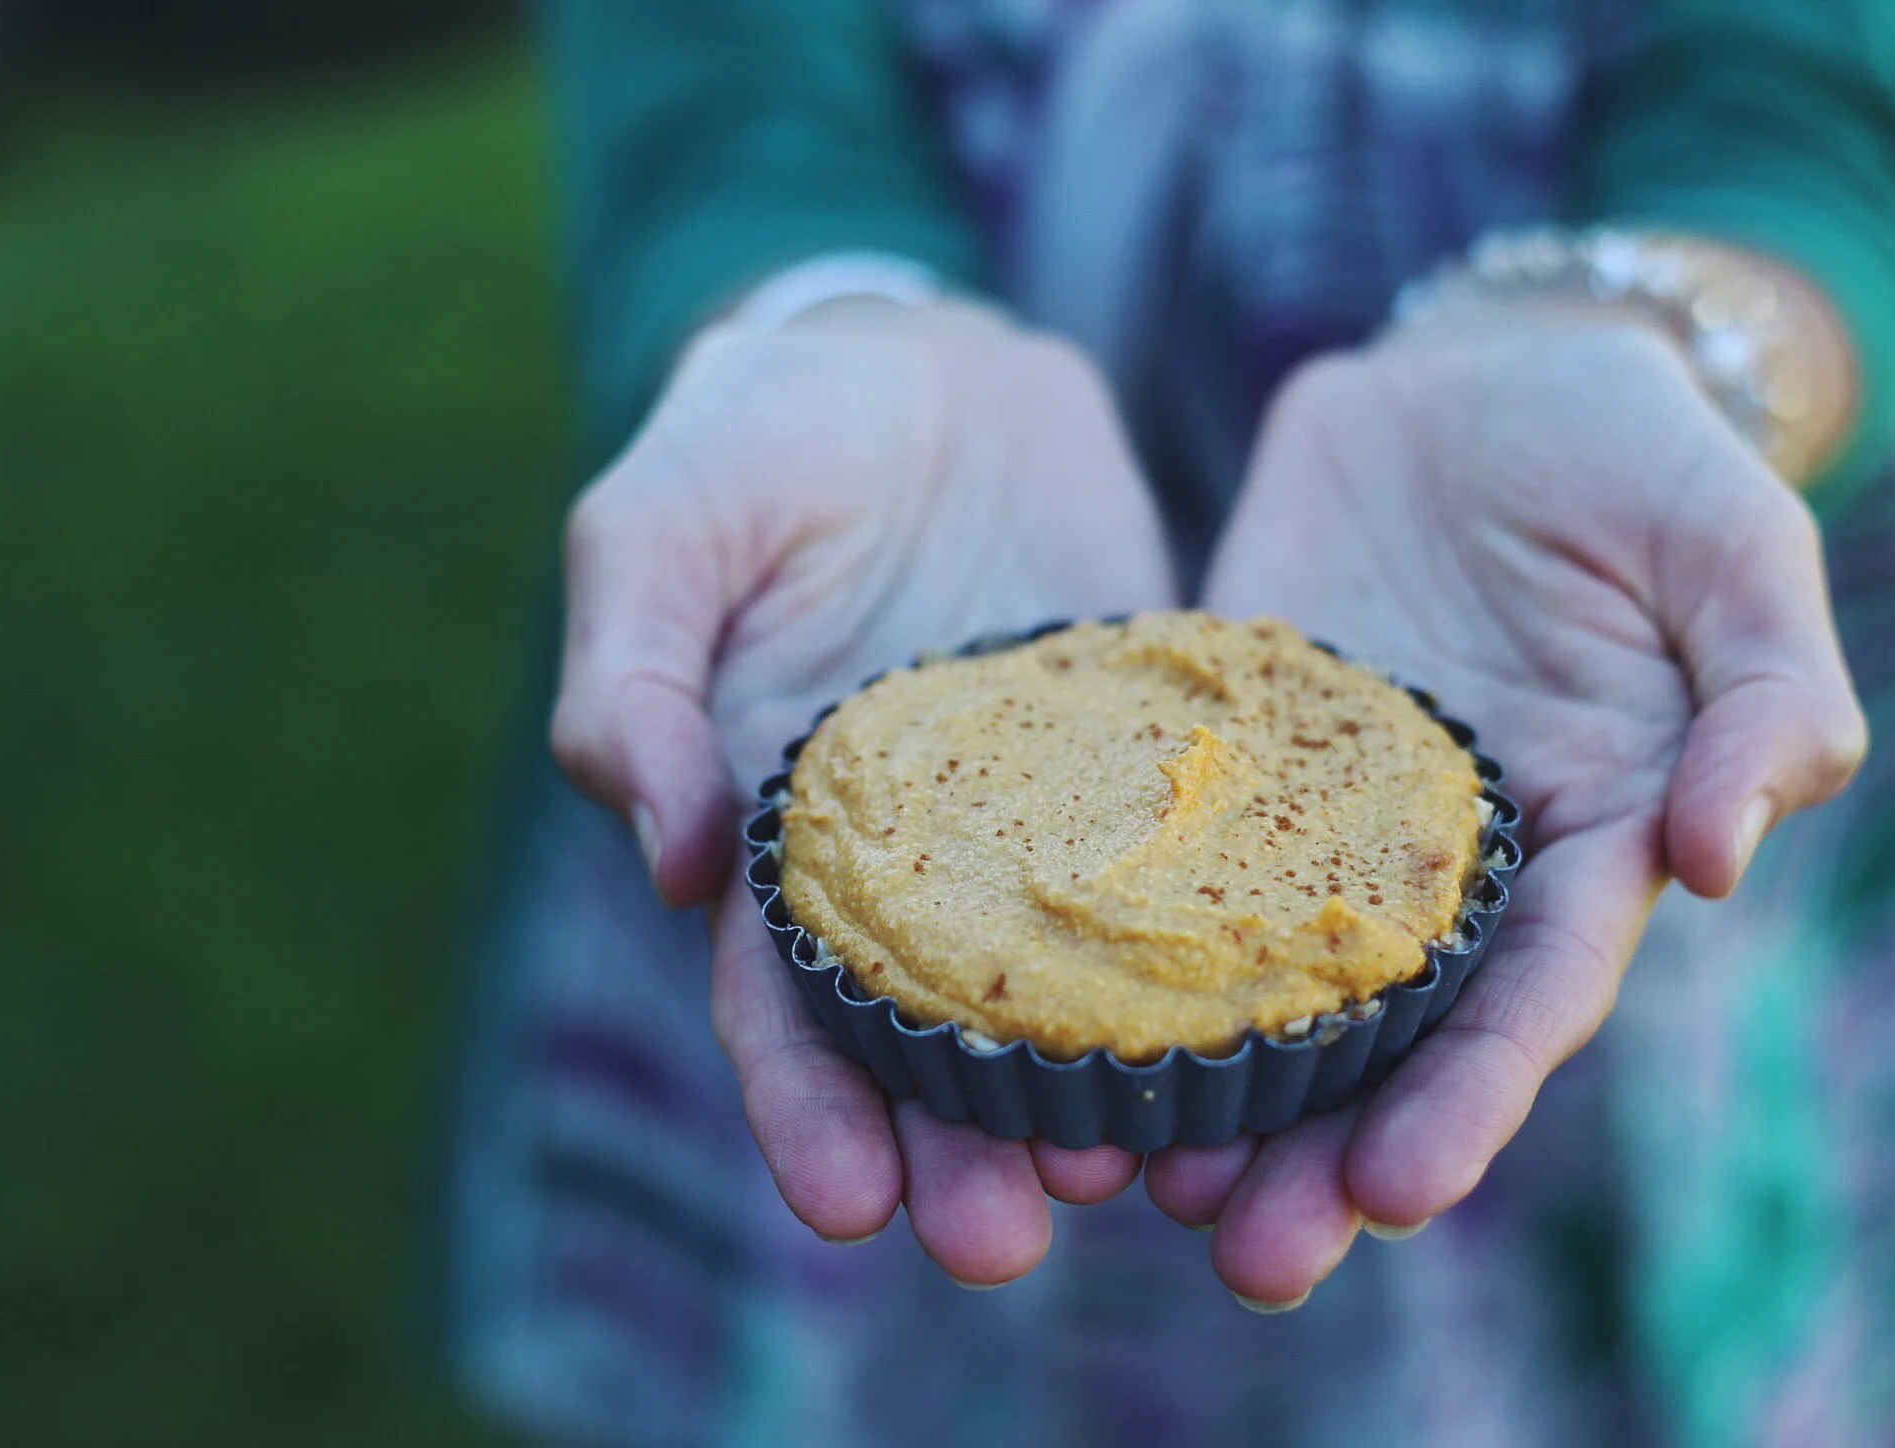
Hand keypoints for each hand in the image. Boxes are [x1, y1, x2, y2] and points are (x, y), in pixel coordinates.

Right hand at [550, 296, 1176, 1283]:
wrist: (920, 358)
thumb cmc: (755, 439)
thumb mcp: (656, 528)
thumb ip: (633, 679)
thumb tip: (663, 857)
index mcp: (781, 830)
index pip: (779, 998)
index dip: (805, 1105)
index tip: (845, 1202)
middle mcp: (918, 855)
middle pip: (934, 1030)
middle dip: (959, 1142)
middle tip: (1001, 1237)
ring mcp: (1042, 814)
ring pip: (1074, 977)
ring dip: (1094, 1084)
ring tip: (1139, 1172)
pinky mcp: (1146, 753)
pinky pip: (1190, 862)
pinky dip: (1214, 951)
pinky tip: (1261, 1023)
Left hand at [1147, 309, 1867, 1304]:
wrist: (1477, 370)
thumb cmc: (1635, 453)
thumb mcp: (1731, 546)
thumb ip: (1760, 692)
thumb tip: (1720, 859)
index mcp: (1581, 835)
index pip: (1531, 994)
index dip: (1472, 1093)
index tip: (1398, 1189)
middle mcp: (1438, 855)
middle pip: (1383, 1029)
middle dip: (1322, 1144)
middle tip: (1248, 1253)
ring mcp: (1313, 807)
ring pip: (1255, 968)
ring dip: (1202, 1079)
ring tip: (1121, 1175)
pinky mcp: (1216, 741)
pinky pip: (1154, 844)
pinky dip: (1108, 933)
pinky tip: (1038, 1003)